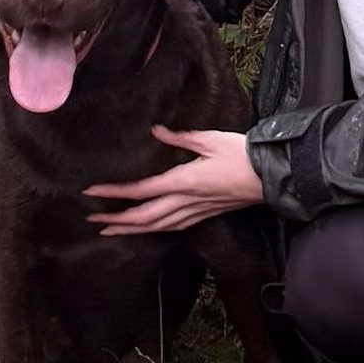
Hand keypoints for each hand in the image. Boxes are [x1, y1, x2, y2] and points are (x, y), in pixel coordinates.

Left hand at [86, 127, 261, 234]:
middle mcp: (187, 201)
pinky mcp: (206, 214)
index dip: (115, 193)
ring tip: (112, 230)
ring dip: (133, 230)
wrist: (270, 176)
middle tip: (93, 222)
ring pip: (158, 226)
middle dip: (118, 221)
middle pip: (145, 217)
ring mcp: (197, 211)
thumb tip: (156, 131)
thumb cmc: (242, 154)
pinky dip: (156, 230)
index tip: (93, 191)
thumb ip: (180, 138)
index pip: (141, 190)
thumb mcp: (210, 139)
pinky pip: (174, 227)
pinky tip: (149, 229)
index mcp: (184, 181)